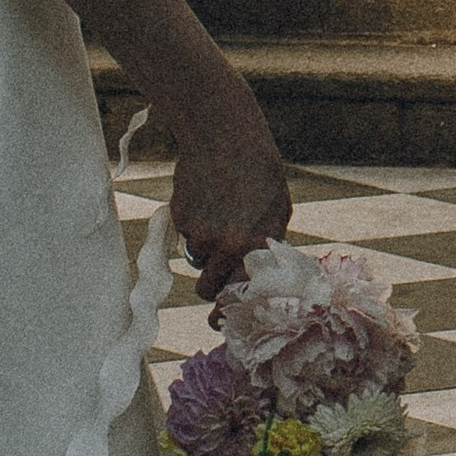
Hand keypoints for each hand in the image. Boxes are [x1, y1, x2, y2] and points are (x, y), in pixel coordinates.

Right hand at [168, 90, 290, 304]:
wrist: (224, 135)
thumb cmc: (259, 173)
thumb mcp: (277, 211)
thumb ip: (266, 247)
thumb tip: (255, 278)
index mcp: (254, 246)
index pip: (238, 295)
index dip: (226, 311)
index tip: (219, 320)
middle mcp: (225, 245)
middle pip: (206, 288)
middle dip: (209, 285)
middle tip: (215, 270)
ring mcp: (198, 232)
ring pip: (196, 257)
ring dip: (204, 245)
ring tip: (218, 211)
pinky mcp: (179, 217)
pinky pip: (184, 234)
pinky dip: (192, 222)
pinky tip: (205, 196)